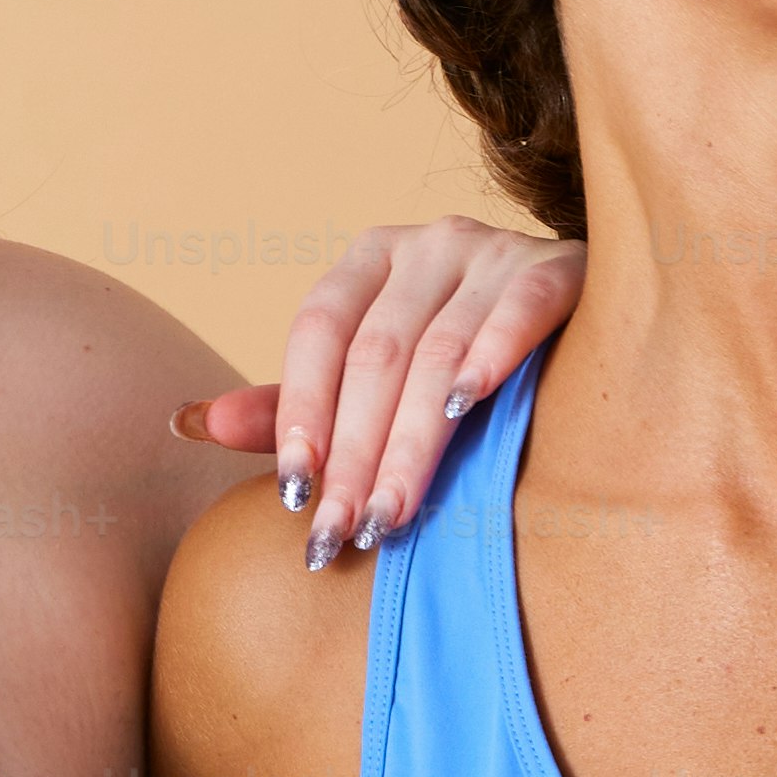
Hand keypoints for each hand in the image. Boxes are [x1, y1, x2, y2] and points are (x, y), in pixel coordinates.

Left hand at [168, 215, 584, 572]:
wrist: (591, 330)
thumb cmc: (467, 364)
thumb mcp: (376, 381)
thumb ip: (294, 406)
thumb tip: (185, 423)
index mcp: (370, 262)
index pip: (318, 331)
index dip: (299, 411)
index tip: (293, 492)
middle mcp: (427, 244)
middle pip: (374, 353)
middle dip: (355, 452)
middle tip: (343, 532)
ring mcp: (494, 251)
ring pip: (437, 350)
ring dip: (411, 439)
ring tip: (393, 511)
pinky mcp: (558, 268)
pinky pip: (518, 309)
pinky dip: (491, 354)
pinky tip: (468, 407)